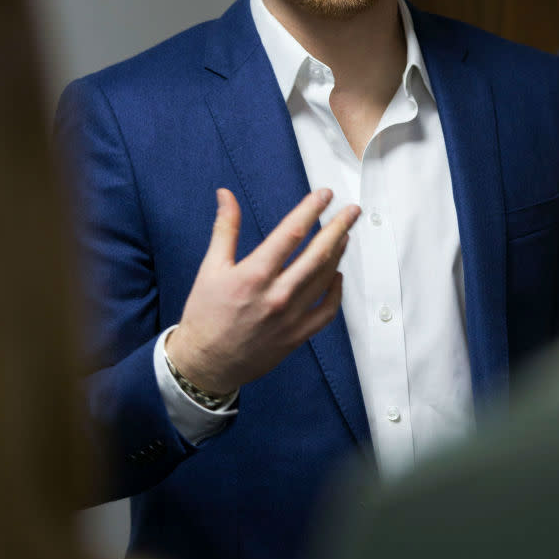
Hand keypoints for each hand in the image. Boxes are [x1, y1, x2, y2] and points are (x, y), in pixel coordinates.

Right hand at [165, 188, 359, 393]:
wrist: (205, 363)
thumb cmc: (205, 315)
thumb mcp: (210, 268)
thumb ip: (225, 228)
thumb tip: (226, 195)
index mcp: (254, 275)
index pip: (291, 233)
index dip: (311, 209)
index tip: (325, 194)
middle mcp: (277, 295)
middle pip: (318, 253)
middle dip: (338, 227)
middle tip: (353, 210)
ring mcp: (290, 317)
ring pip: (325, 278)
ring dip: (338, 253)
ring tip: (345, 234)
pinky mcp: (297, 335)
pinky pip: (327, 311)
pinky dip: (336, 291)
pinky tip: (337, 275)